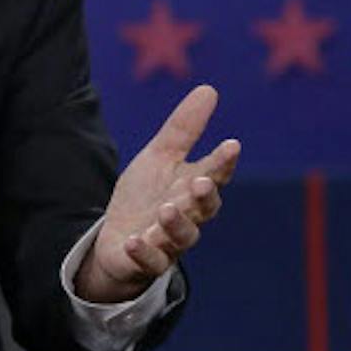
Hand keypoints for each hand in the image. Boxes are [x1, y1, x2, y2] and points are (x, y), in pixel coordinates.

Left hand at [74, 84, 239, 304]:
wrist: (119, 240)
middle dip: (204, 196)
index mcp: (194, 187)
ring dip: (176, 223)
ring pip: (182, 237)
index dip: (224, 161)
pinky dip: (143, 252)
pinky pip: (150, 261)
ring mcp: (169, 242)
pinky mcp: (147, 262)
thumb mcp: (160, 157)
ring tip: (166, 208)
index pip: (216, 174)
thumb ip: (184, 129)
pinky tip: (134, 239)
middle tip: (201, 181)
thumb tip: (209, 89)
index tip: (232, 145)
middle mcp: (189, 216)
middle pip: (204, 208)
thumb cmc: (147, 195)